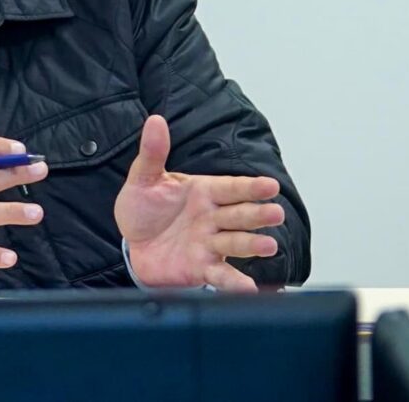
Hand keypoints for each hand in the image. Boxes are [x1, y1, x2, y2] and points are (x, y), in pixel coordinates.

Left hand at [114, 113, 285, 292]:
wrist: (133, 244)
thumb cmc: (143, 208)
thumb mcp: (144, 178)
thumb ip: (153, 153)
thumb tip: (155, 120)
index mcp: (203, 192)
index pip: (231, 187)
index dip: (251, 187)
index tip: (270, 185)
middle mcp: (212, 218)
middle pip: (239, 215)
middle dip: (257, 214)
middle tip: (276, 213)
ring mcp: (209, 244)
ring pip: (235, 243)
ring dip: (252, 245)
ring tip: (269, 246)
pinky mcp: (202, 268)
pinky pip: (221, 276)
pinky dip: (234, 283)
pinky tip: (249, 288)